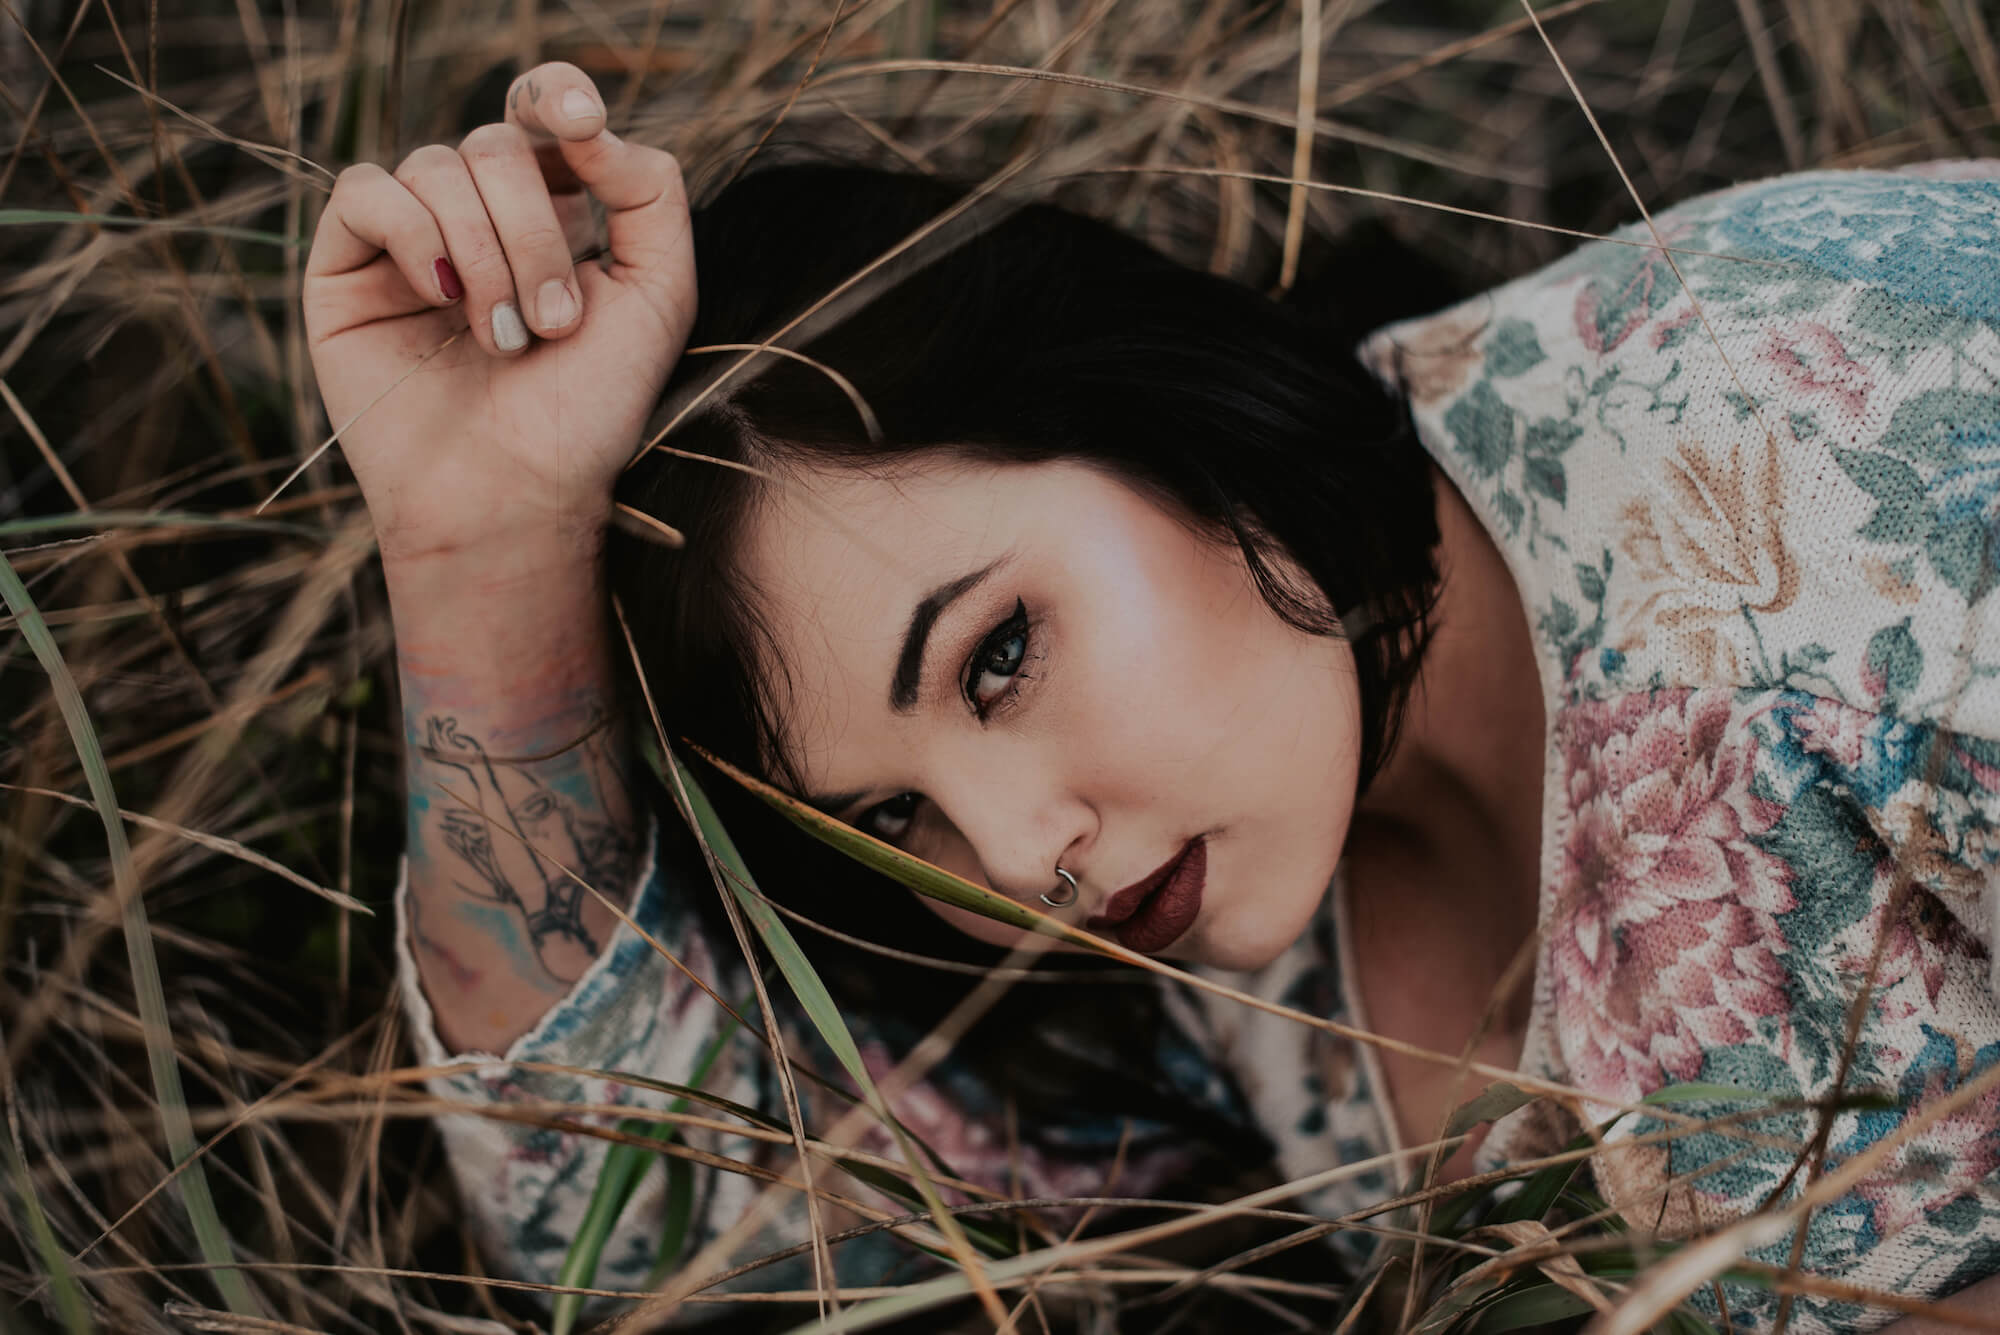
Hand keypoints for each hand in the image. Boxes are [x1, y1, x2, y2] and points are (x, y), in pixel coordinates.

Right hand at [303, 62, 694, 572]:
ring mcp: (408, 239)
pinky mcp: (345, 266)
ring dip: (486, 252)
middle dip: (535, 231)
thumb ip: (649, 193)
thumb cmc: (588, 413)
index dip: (557, 95)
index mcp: (552, 215)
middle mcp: (477, 217)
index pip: (542, 110)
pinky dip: (415, 235)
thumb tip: (585, 122)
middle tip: (554, 324)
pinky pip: (367, 191)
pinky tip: (443, 300)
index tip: (583, 122)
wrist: (515, 496)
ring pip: (437, 165)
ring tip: (507, 340)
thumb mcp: (658, 297)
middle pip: (498, 145)